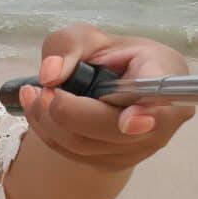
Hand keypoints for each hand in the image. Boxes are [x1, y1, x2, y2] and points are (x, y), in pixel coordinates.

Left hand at [19, 23, 195, 170]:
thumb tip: (50, 75)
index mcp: (163, 74)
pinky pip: (73, 154)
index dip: (146, 112)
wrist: (107, 85)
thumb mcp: (84, 37)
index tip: (128, 120)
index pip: (161, 99)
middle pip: (113, 130)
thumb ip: (67, 46)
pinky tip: (38, 109)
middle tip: (43, 90)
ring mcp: (140, 146)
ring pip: (85, 145)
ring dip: (48, 120)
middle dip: (68, 111)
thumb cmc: (105, 56)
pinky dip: (47, 131)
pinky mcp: (114, 161)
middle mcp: (161, 118)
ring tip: (34, 94)